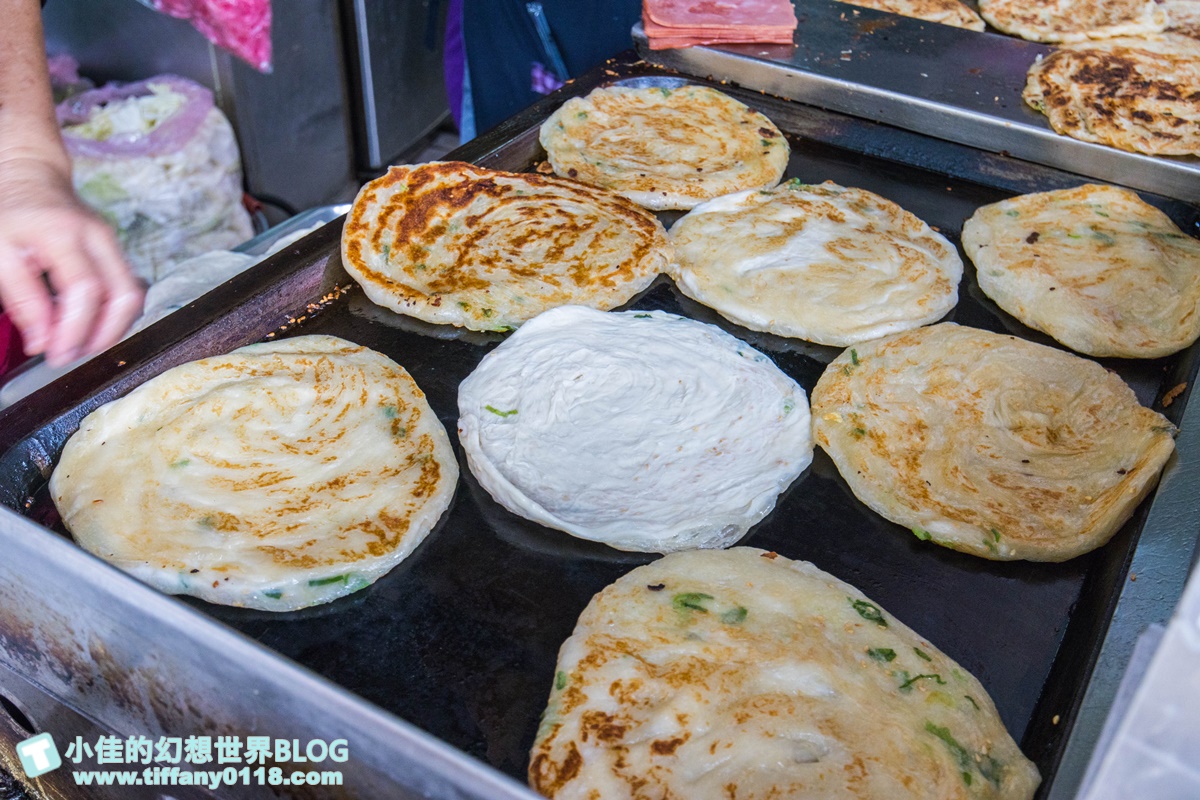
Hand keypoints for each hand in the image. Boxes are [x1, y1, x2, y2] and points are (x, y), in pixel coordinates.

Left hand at [0, 157, 144, 366]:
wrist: (29, 175)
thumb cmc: (9, 214)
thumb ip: (22, 298)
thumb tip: (43, 341)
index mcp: (63, 232)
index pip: (85, 289)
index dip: (74, 327)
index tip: (53, 352)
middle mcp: (97, 236)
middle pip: (123, 294)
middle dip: (103, 334)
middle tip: (70, 354)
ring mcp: (112, 243)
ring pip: (132, 295)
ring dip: (112, 328)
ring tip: (81, 344)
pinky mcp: (115, 251)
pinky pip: (127, 290)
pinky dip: (113, 315)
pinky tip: (88, 326)